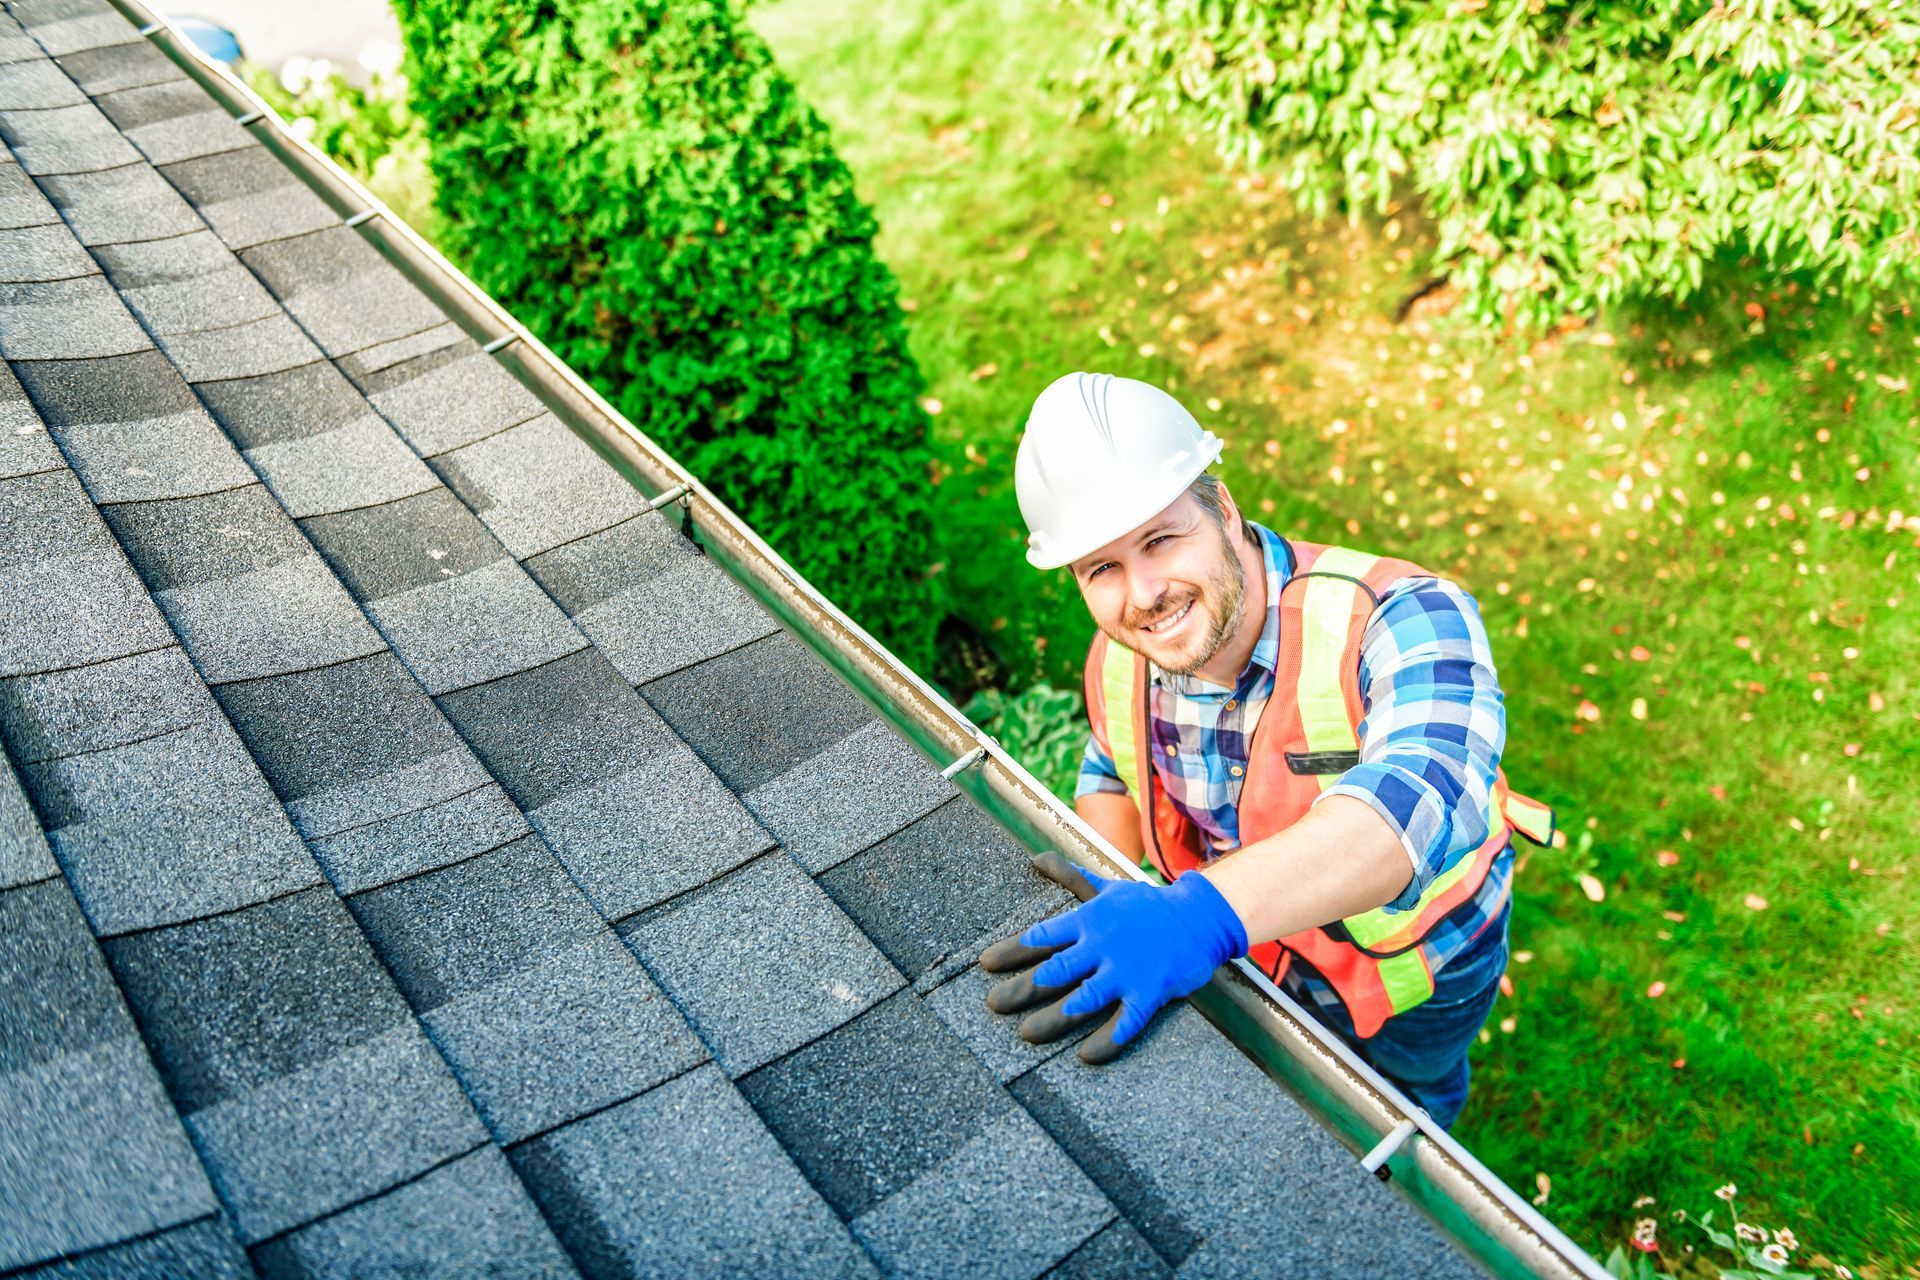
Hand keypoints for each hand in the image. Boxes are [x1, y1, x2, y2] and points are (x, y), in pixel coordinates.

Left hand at [979, 851, 1248, 1063]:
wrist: (1199, 918)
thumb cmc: (1147, 906)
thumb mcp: (1106, 886)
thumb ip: (1069, 875)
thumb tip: (1036, 858)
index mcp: (1089, 920)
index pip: (1042, 936)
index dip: (1011, 951)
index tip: (985, 964)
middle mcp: (1103, 946)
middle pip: (1054, 971)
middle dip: (1021, 989)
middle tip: (994, 1004)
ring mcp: (1127, 971)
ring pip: (1083, 1000)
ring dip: (1052, 1019)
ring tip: (1026, 1034)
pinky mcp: (1150, 993)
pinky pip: (1125, 1023)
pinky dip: (1106, 1041)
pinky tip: (1085, 1056)